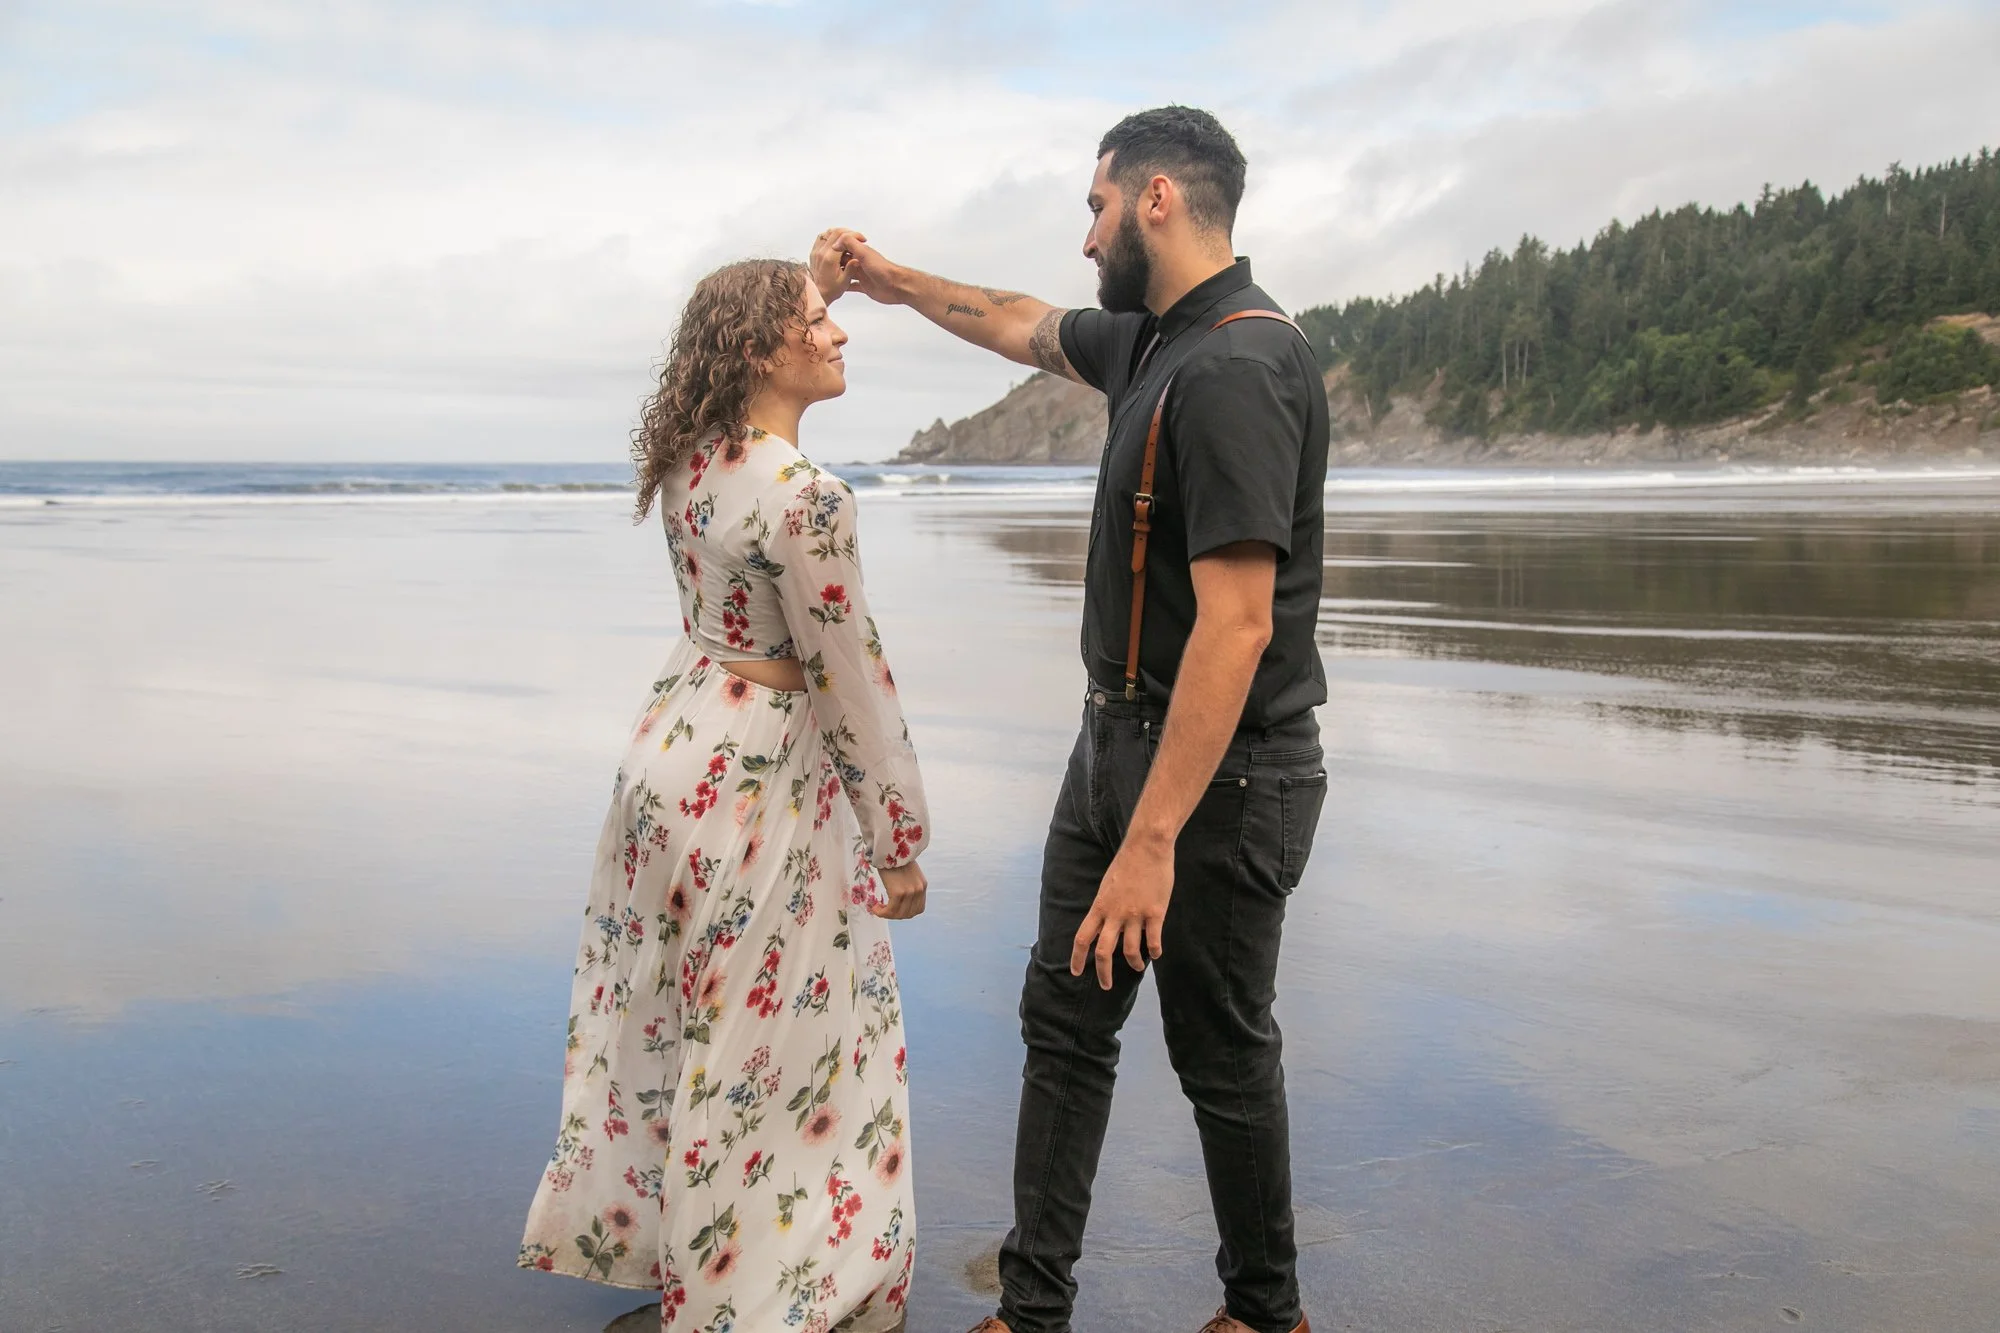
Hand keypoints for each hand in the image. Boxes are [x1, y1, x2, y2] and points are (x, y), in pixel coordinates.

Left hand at [809, 227, 858, 302]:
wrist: (817, 294)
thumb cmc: (830, 290)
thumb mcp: (844, 282)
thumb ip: (851, 269)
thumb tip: (857, 258)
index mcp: (829, 259)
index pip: (842, 237)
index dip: (854, 235)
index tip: (862, 239)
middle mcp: (821, 252)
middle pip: (835, 232)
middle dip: (848, 232)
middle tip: (857, 238)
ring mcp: (816, 252)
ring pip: (827, 233)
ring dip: (839, 233)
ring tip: (848, 240)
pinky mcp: (814, 253)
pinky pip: (821, 238)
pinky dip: (830, 237)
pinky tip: (838, 244)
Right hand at [814, 227, 904, 304]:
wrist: (896, 286)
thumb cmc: (882, 269)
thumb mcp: (864, 252)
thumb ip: (849, 243)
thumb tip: (834, 243)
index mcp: (860, 252)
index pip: (843, 247)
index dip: (833, 249)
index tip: (821, 251)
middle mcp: (860, 262)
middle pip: (843, 260)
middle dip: (833, 263)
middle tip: (819, 267)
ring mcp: (862, 275)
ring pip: (847, 273)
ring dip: (838, 274)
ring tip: (824, 278)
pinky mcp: (864, 286)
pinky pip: (852, 286)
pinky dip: (845, 286)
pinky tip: (836, 289)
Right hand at [871, 861, 927, 920]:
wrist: (889, 847)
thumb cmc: (894, 858)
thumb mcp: (908, 873)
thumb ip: (908, 885)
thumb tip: (898, 898)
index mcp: (922, 885)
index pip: (918, 909)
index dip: (906, 913)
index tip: (895, 910)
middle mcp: (919, 890)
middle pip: (908, 914)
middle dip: (895, 915)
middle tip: (884, 910)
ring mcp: (910, 892)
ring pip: (898, 914)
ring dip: (887, 915)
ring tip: (878, 908)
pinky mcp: (898, 893)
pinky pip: (890, 910)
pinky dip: (881, 912)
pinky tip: (875, 907)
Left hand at [1070, 835, 1172, 989]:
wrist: (1147, 846)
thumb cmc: (1127, 863)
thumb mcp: (1107, 886)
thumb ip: (1105, 907)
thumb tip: (1105, 925)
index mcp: (1100, 906)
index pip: (1083, 938)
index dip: (1077, 957)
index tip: (1076, 972)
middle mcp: (1115, 914)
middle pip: (1104, 952)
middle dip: (1104, 973)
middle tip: (1105, 986)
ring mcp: (1135, 914)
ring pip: (1131, 950)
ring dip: (1134, 963)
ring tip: (1136, 967)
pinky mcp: (1155, 912)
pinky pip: (1154, 940)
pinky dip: (1155, 951)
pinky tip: (1156, 954)